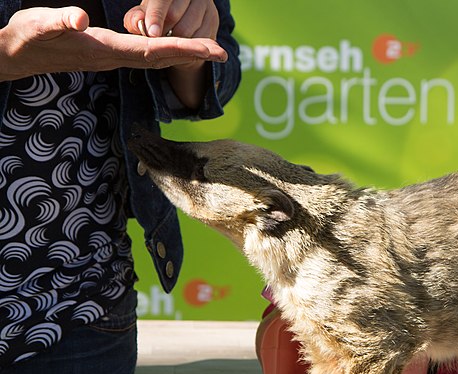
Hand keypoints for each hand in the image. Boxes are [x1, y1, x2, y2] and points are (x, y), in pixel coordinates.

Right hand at [0, 7, 226, 81]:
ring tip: (210, 51)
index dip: (183, 48)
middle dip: (193, 54)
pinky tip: (178, 49)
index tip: (208, 48)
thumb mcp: (39, 23)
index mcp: (106, 50)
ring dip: (184, 54)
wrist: (16, 55)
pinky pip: (146, 56)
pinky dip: (167, 52)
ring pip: (157, 58)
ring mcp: (113, 58)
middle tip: (223, 52)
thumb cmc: (27, 37)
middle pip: (163, 58)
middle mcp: (115, 58)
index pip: (153, 50)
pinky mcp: (109, 54)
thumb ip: (59, 20)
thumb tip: (81, 18)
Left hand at [124, 0, 219, 39]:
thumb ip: (136, 17)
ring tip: (167, 41)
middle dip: (162, 31)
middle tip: (155, 39)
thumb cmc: (158, 13)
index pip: (162, 0)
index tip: (152, 34)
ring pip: (187, 30)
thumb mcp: (145, 13)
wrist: (183, 15)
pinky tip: (181, 44)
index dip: (156, 16)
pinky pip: (198, 40)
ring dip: (174, 41)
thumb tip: (136, 24)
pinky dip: (187, 46)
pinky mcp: (213, 19)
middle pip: (174, 16)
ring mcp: (205, 5)